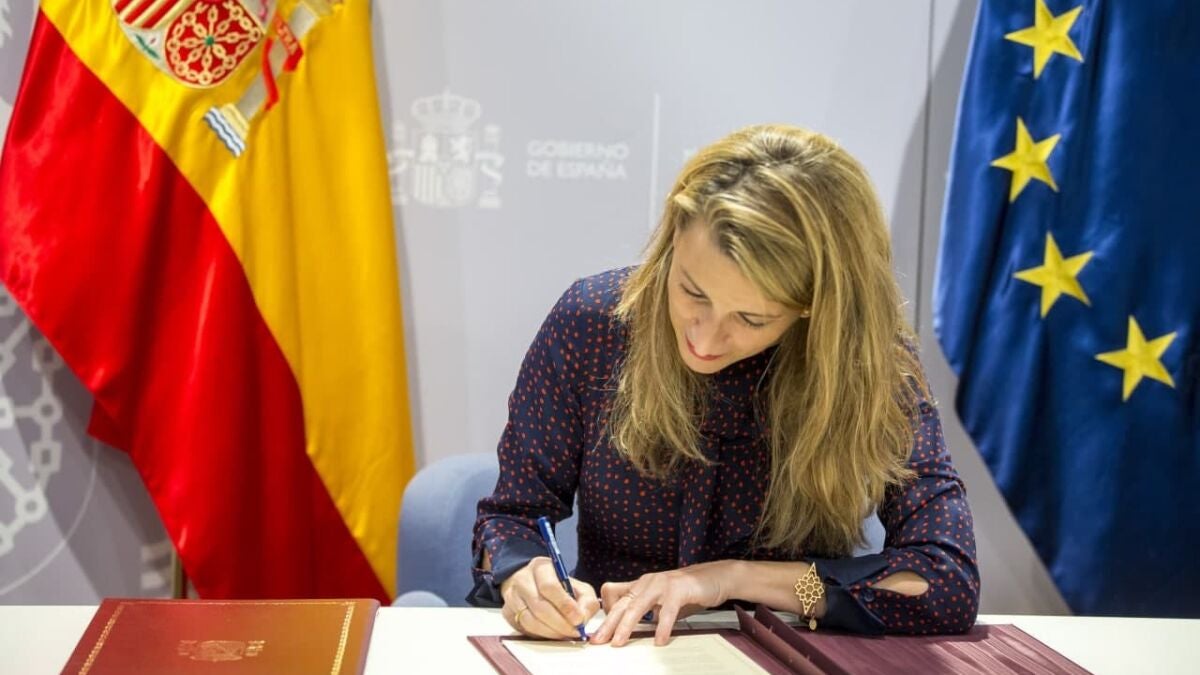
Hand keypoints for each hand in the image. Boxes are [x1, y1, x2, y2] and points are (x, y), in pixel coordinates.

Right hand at [500, 557, 599, 639]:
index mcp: (541, 568)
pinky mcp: (507, 612)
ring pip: (529, 620)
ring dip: (550, 632)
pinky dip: (540, 635)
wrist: (531, 582)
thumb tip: (582, 619)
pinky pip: (523, 629)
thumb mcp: (577, 585)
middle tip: (574, 632)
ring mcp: (511, 596)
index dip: (565, 605)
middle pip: (539, 606)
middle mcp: (522, 580)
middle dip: (560, 623)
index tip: (578, 619)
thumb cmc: (558, 585)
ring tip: (565, 635)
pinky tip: (552, 634)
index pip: (549, 586)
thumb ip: (585, 600)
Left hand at [591, 560, 731, 646]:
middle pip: (621, 604)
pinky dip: (662, 627)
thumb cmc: (686, 591)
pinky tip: (659, 641)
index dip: (604, 612)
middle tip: (598, 641)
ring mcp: (661, 584)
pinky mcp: (678, 589)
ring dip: (626, 626)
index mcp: (640, 585)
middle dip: (608, 624)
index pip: (613, 595)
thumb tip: (628, 630)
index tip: (600, 631)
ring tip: (619, 643)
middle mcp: (647, 582)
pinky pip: (666, 611)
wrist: (713, 577)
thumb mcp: (660, 601)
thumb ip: (645, 612)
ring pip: (637, 607)